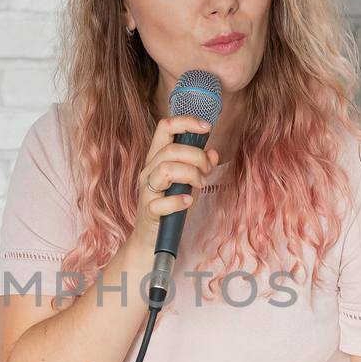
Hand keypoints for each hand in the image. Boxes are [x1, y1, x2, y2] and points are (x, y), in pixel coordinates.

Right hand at [132, 116, 218, 249]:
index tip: (207, 127)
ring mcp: (147, 190)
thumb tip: (213, 152)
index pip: (165, 127)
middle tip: (207, 170)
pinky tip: (189, 202)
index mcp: (156, 159)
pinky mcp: (149, 210)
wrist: (150, 239)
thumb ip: (200, 166)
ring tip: (200, 185)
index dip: (186, 122)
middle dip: (196, 157)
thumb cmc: (170, 207)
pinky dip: (179, 201)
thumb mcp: (188, 183)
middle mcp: (149, 171)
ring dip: (191, 174)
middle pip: (170, 150)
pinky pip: (162, 202)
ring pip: (166, 169)